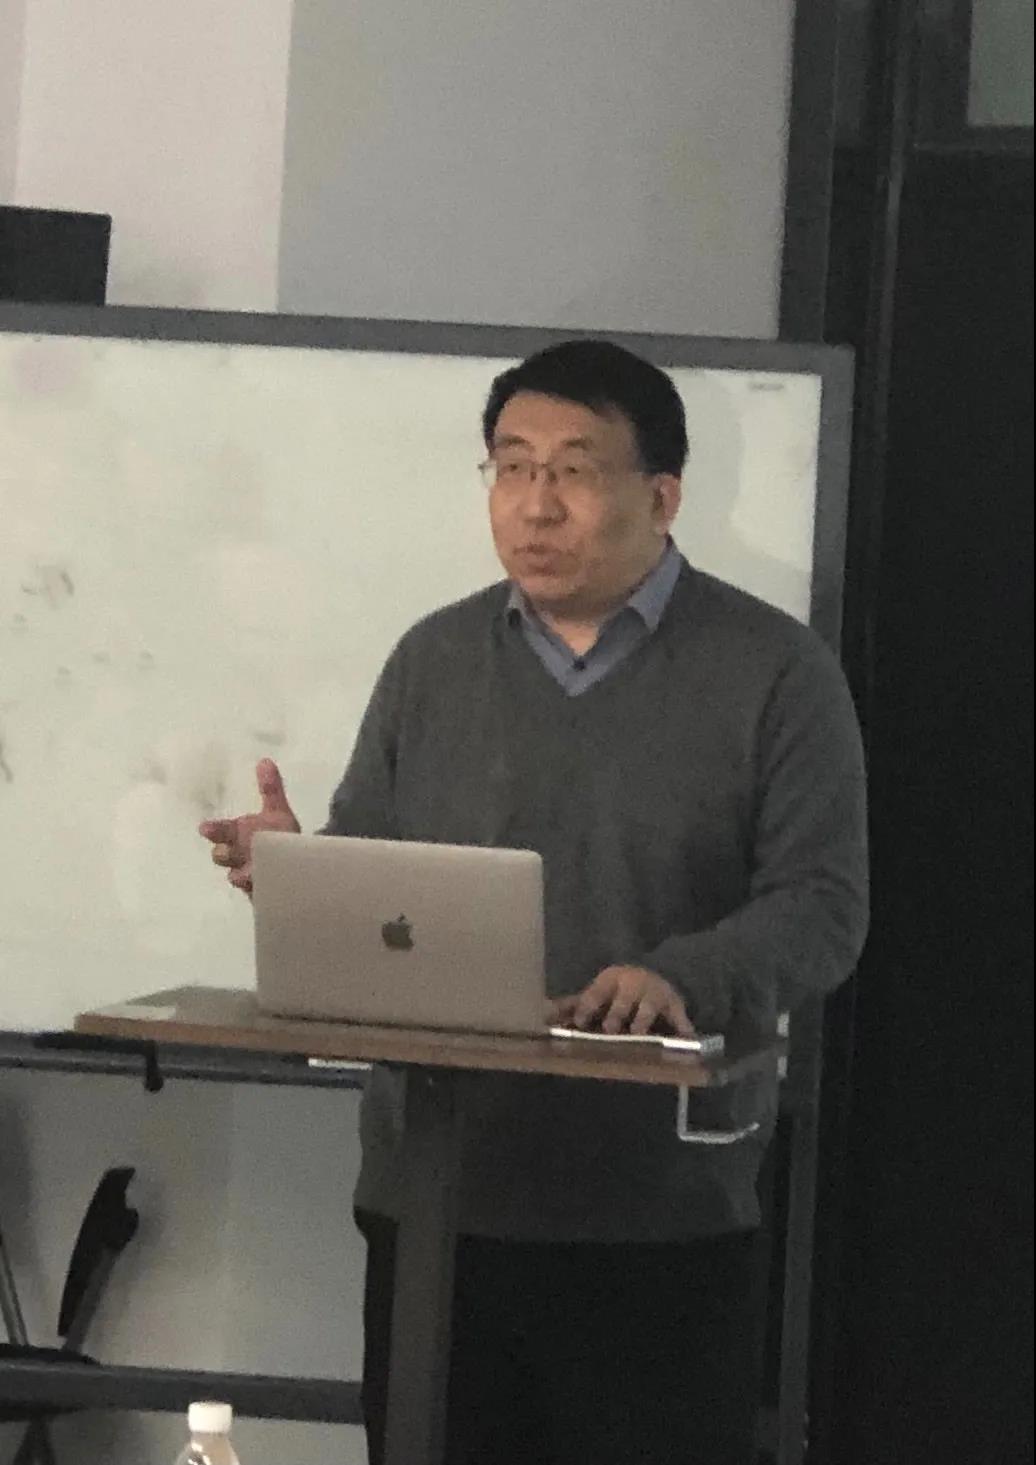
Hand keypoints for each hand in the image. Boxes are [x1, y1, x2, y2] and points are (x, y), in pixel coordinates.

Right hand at [198, 758, 300, 894]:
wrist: (298, 863)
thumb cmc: (282, 836)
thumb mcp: (278, 813)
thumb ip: (271, 789)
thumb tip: (265, 760)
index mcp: (238, 834)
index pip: (220, 831)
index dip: (213, 830)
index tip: (205, 828)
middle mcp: (238, 855)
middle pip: (221, 855)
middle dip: (223, 853)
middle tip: (229, 850)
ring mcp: (246, 875)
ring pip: (235, 876)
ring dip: (240, 873)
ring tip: (251, 872)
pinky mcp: (257, 893)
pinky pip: (251, 894)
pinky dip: (254, 889)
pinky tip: (261, 884)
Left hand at [550, 965, 695, 1036]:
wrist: (657, 974)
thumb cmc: (617, 990)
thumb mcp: (597, 992)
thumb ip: (573, 1006)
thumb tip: (543, 1014)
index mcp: (610, 980)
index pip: (597, 993)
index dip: (588, 1007)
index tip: (581, 1023)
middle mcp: (633, 984)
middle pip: (623, 999)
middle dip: (616, 1013)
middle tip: (610, 1029)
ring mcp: (654, 994)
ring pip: (648, 1007)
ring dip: (642, 1020)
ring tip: (637, 1034)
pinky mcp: (675, 1004)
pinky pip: (680, 1016)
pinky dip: (683, 1026)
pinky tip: (688, 1037)